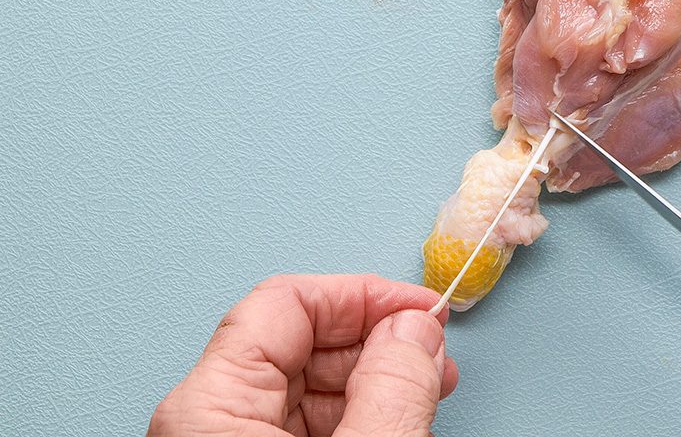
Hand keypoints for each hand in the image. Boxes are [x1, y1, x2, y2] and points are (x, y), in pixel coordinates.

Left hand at [148, 274, 458, 436]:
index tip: (418, 309)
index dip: (361, 296)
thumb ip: (392, 386)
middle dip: (376, 339)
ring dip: (374, 379)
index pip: (285, 302)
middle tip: (433, 354)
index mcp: (210, 406)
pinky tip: (396, 421)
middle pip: (299, 341)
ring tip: (425, 392)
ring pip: (307, 386)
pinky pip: (304, 426)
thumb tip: (414, 329)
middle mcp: (207, 422)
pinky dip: (357, 416)